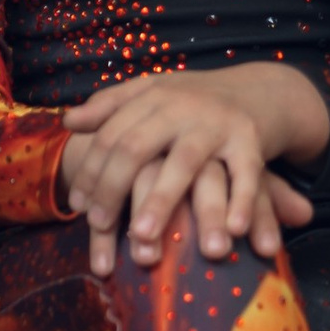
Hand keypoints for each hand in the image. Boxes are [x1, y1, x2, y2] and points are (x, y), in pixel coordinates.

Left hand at [59, 64, 327, 277]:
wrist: (261, 91)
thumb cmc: (196, 102)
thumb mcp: (153, 93)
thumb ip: (111, 106)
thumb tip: (68, 121)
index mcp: (152, 97)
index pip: (111, 134)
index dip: (91, 169)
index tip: (76, 205)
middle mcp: (181, 108)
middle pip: (136, 147)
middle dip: (113, 187)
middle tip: (96, 225)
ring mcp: (216, 123)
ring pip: (183, 163)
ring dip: (161, 201)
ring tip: (143, 239)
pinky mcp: (250, 139)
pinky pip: (244, 173)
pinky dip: (239, 201)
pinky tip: (230, 230)